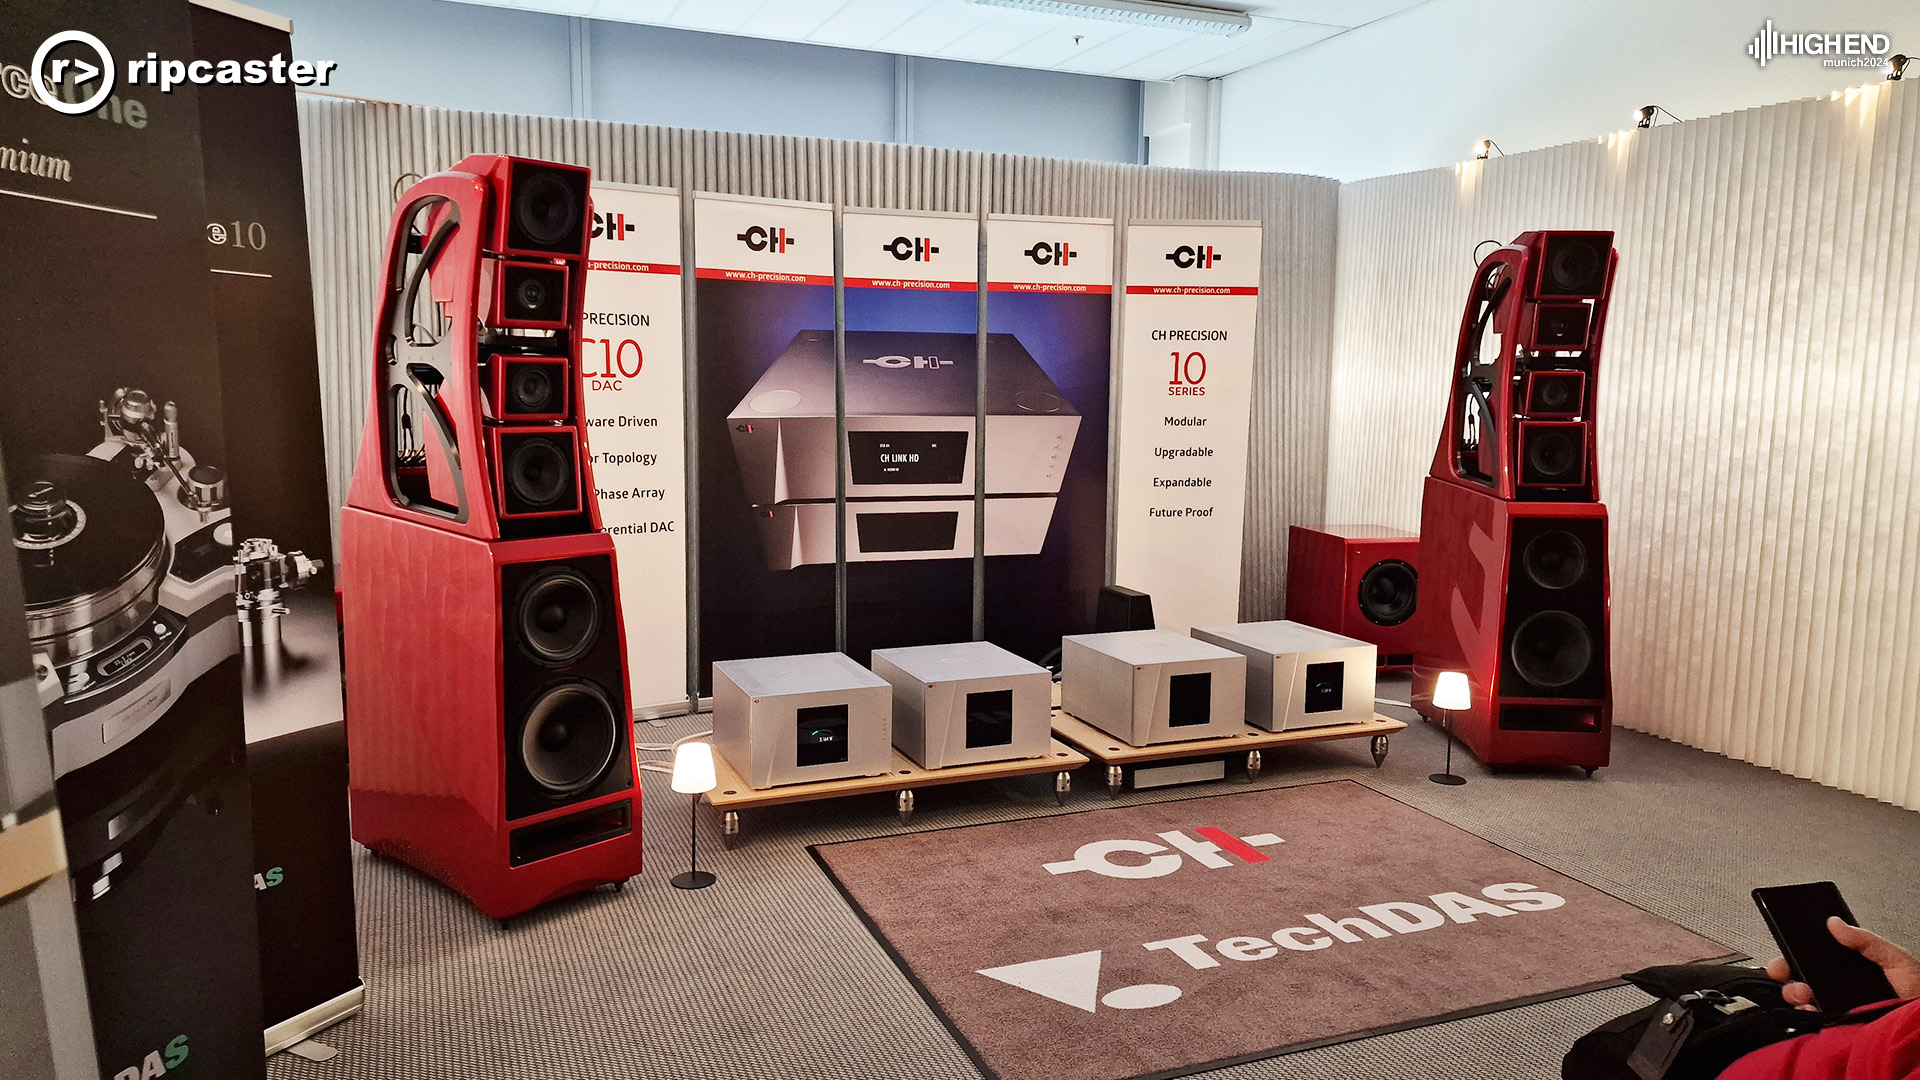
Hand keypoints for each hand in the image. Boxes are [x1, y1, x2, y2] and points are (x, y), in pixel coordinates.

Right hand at [1764, 917, 1919, 1009]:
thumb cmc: (1918, 997)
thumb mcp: (1895, 959)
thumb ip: (1867, 940)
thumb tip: (1836, 923)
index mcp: (1850, 972)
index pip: (1815, 960)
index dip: (1795, 955)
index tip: (1785, 951)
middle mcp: (1839, 992)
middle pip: (1801, 979)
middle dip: (1787, 972)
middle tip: (1786, 970)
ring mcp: (1837, 1012)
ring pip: (1802, 1000)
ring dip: (1794, 992)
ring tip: (1803, 991)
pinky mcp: (1838, 1030)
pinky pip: (1813, 1022)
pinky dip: (1806, 1015)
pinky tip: (1811, 1008)